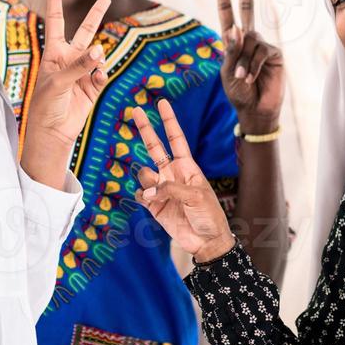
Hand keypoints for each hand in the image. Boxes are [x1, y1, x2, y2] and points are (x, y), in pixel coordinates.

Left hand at [20, 0, 109, 185]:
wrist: (52, 131)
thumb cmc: (46, 104)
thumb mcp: (58, 81)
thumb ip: (79, 64)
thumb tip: (101, 50)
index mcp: (54, 53)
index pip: (55, 22)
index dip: (55, 2)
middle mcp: (69, 59)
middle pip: (85, 31)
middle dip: (95, 15)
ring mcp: (82, 72)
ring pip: (98, 55)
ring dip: (98, 57)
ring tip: (96, 61)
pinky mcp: (93, 87)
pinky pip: (102, 74)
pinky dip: (101, 75)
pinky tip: (97, 78)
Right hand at [127, 100, 233, 261]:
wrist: (207, 242)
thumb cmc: (209, 215)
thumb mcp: (196, 196)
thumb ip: (170, 188)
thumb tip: (148, 190)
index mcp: (187, 167)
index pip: (175, 138)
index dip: (168, 121)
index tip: (162, 103)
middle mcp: (172, 174)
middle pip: (154, 147)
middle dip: (145, 129)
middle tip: (134, 110)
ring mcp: (162, 189)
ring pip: (144, 174)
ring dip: (149, 181)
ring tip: (160, 195)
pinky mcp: (154, 206)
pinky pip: (141, 194)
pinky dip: (143, 196)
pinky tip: (152, 201)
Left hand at [215, 0, 283, 133]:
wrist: (255, 111)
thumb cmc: (237, 92)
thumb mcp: (227, 71)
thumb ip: (230, 50)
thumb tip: (236, 29)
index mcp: (232, 39)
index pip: (226, 10)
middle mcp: (248, 37)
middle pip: (246, 5)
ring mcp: (262, 44)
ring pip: (249, 40)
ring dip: (243, 60)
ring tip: (242, 78)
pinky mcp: (275, 53)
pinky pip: (261, 52)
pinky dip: (253, 66)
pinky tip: (251, 78)